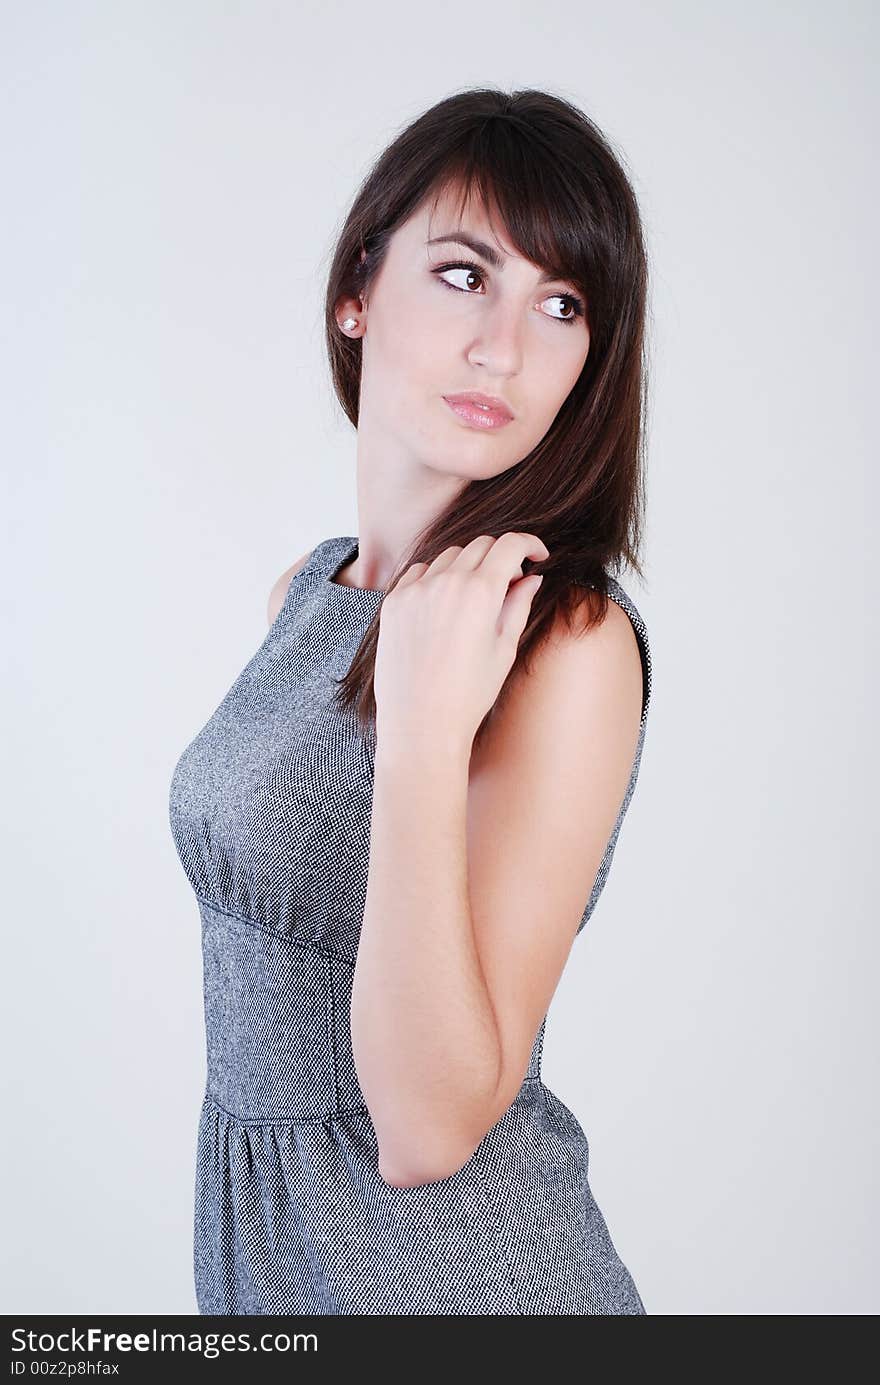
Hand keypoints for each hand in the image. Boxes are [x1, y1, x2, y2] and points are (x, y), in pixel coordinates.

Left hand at [373, 532, 549, 758]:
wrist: (421, 725)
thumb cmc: (468, 695)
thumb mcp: (503, 649)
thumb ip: (518, 605)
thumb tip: (531, 579)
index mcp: (480, 593)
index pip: (510, 544)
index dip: (530, 544)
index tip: (537, 556)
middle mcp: (445, 583)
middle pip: (481, 545)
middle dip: (502, 556)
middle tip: (510, 581)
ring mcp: (415, 591)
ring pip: (449, 555)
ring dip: (468, 565)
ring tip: (475, 597)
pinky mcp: (393, 603)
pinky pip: (419, 572)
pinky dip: (436, 577)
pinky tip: (444, 603)